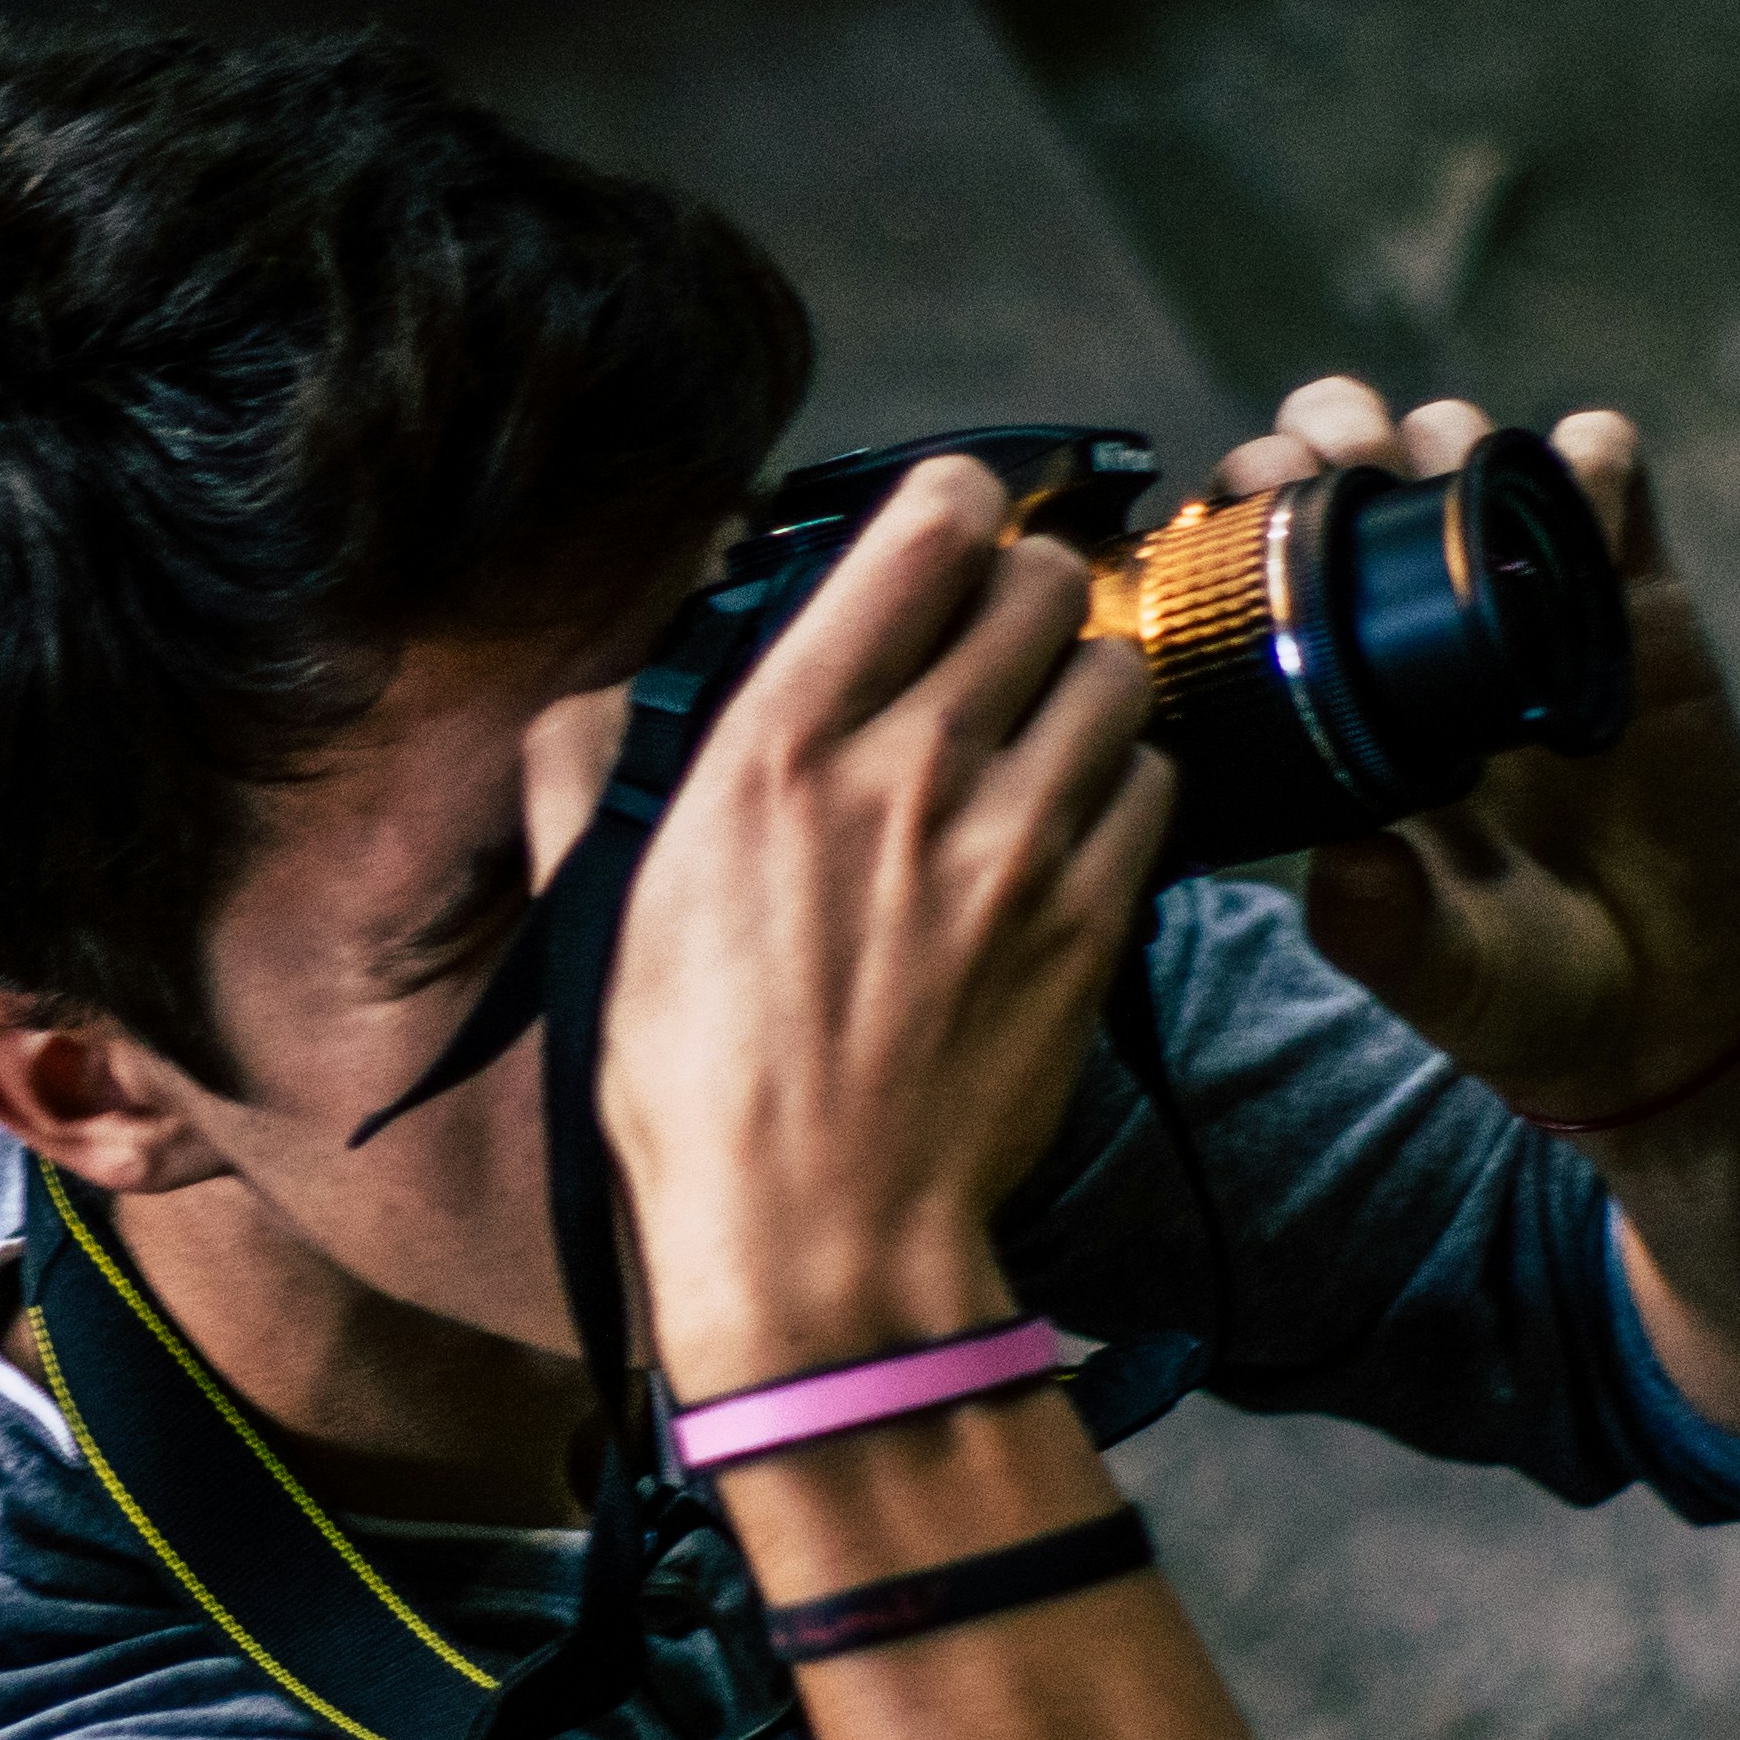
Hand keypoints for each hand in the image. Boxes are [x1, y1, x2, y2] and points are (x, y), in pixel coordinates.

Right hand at [532, 458, 1173, 1396]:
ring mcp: (1013, 842)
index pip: (919, 531)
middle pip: (1041, 580)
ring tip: (1050, 728)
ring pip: (1115, 669)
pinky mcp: (1089, 917)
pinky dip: (1126, 786)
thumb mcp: (596, 914)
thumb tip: (604, 693)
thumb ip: (586, 771)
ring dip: (1086, 680)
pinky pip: (1153, 786)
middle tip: (1005, 631)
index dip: (955, 499)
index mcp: (775, 748)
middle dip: (1028, 587)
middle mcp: (905, 769)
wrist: (818, 1239)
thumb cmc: (697, 1091)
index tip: (953, 517)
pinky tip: (1075, 825)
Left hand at [1226, 377, 1739, 1121]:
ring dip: (1445, 432)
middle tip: (1333, 463)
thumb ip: (1382, 929)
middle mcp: (1419, 631)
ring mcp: (1527, 604)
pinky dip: (1589, 459)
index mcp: (1336, 695)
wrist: (1671, 1007)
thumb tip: (1342, 864)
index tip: (1236, 507)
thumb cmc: (1522, 992)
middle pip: (1355, 463)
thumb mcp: (1438, 975)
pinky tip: (1576, 503)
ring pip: (1468, 447)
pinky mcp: (1634, 601)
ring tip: (1437, 473)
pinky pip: (1609, 478)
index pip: (1262, 557)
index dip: (1241, 510)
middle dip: (1329, 429)